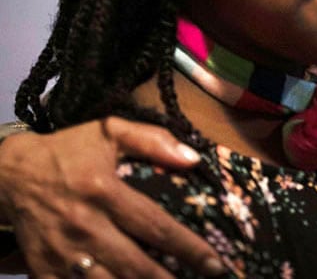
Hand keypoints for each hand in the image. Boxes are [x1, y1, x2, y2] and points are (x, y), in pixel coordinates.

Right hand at [0, 118, 223, 277]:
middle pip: (135, 265)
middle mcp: (84, 225)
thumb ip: (154, 141)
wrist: (9, 173)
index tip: (216, 264)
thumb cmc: (68, 151)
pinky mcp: (43, 268)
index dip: (189, 249)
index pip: (156, 226)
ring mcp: (62, 252)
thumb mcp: (110, 132)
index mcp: (104, 191)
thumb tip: (193, 158)